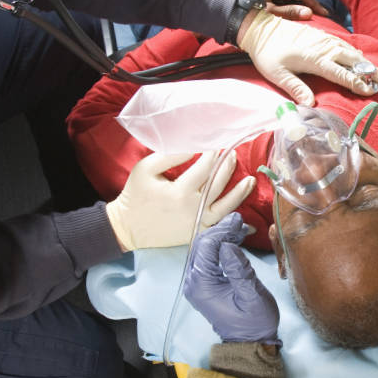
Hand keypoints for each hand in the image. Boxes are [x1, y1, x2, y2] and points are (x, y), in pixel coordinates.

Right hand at [106, 151, 255, 251]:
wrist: (128, 227)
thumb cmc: (135, 195)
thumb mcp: (146, 169)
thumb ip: (170, 156)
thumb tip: (194, 148)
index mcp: (180, 192)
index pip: (205, 167)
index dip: (213, 153)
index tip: (216, 143)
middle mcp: (193, 209)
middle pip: (218, 183)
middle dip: (227, 166)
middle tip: (232, 153)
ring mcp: (197, 223)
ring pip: (226, 206)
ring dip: (240, 192)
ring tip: (250, 180)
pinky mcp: (198, 233)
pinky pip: (221, 225)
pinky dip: (235, 219)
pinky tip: (246, 213)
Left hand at [184, 213, 279, 343]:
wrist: (250, 342)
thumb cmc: (253, 322)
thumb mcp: (251, 295)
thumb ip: (239, 270)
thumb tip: (228, 245)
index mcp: (201, 284)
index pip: (206, 246)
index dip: (223, 230)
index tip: (239, 220)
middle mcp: (193, 281)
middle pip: (202, 244)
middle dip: (221, 230)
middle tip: (241, 222)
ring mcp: (197, 282)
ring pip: (204, 249)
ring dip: (222, 237)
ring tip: (242, 229)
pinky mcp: (204, 283)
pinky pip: (208, 257)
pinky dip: (221, 246)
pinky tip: (236, 240)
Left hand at [239, 9, 377, 104]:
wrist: (261, 29)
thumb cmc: (268, 54)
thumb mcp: (278, 75)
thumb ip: (295, 88)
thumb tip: (310, 104)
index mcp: (315, 59)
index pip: (342, 74)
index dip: (357, 83)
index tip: (370, 90)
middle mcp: (323, 48)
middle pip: (352, 60)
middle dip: (368, 70)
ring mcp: (323, 39)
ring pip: (350, 50)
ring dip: (364, 60)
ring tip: (376, 70)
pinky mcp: (320, 34)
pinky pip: (342, 43)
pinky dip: (353, 50)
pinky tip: (359, 54)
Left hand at [241, 0, 329, 20]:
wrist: (224, 9)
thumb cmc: (246, 12)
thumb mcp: (270, 13)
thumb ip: (290, 12)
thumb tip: (308, 12)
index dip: (314, 3)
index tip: (324, 13)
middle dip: (307, 0)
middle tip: (317, 12)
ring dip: (297, 0)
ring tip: (306, 11)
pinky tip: (290, 7)